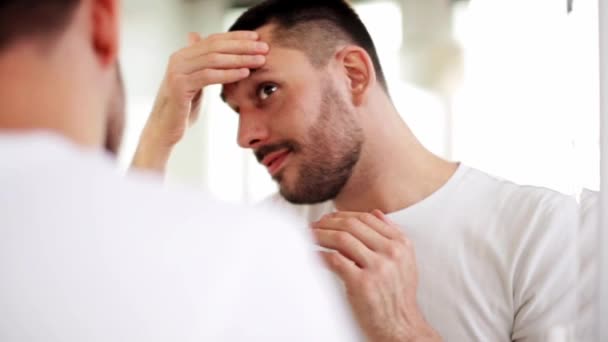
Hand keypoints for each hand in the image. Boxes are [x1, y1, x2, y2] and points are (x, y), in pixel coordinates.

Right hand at [132, 31, 267, 171]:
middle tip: (264, 48)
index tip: (257, 39)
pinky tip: (244, 73)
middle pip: (215, 46)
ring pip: (214, 59)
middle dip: (242, 46)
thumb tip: (209, 51)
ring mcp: (177, 71)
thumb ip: (204, 67)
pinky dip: (228, 73)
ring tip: (260, 60)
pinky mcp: (179, 85)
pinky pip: (208, 76)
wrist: (164, 130)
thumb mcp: (196, 84)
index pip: (214, 39)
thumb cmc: (182, 109)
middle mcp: (178, 58)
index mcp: (183, 55)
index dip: (236, 37)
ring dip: (240, 59)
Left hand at [313, 210, 440, 341]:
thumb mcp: (405, 262)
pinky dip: (320, 255)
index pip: (366, 218)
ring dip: (320, 235)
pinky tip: (312, 255)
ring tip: (308, 237)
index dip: (342, 215)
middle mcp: (391, 253)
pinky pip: (334, 260)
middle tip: (313, 226)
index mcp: (401, 244)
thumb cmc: (398, 298)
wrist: (401, 328)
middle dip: (327, 222)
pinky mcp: (362, 284)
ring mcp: (377, 268)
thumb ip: (392, 237)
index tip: (328, 219)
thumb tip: (376, 213)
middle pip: (351, 225)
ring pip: (341, 238)